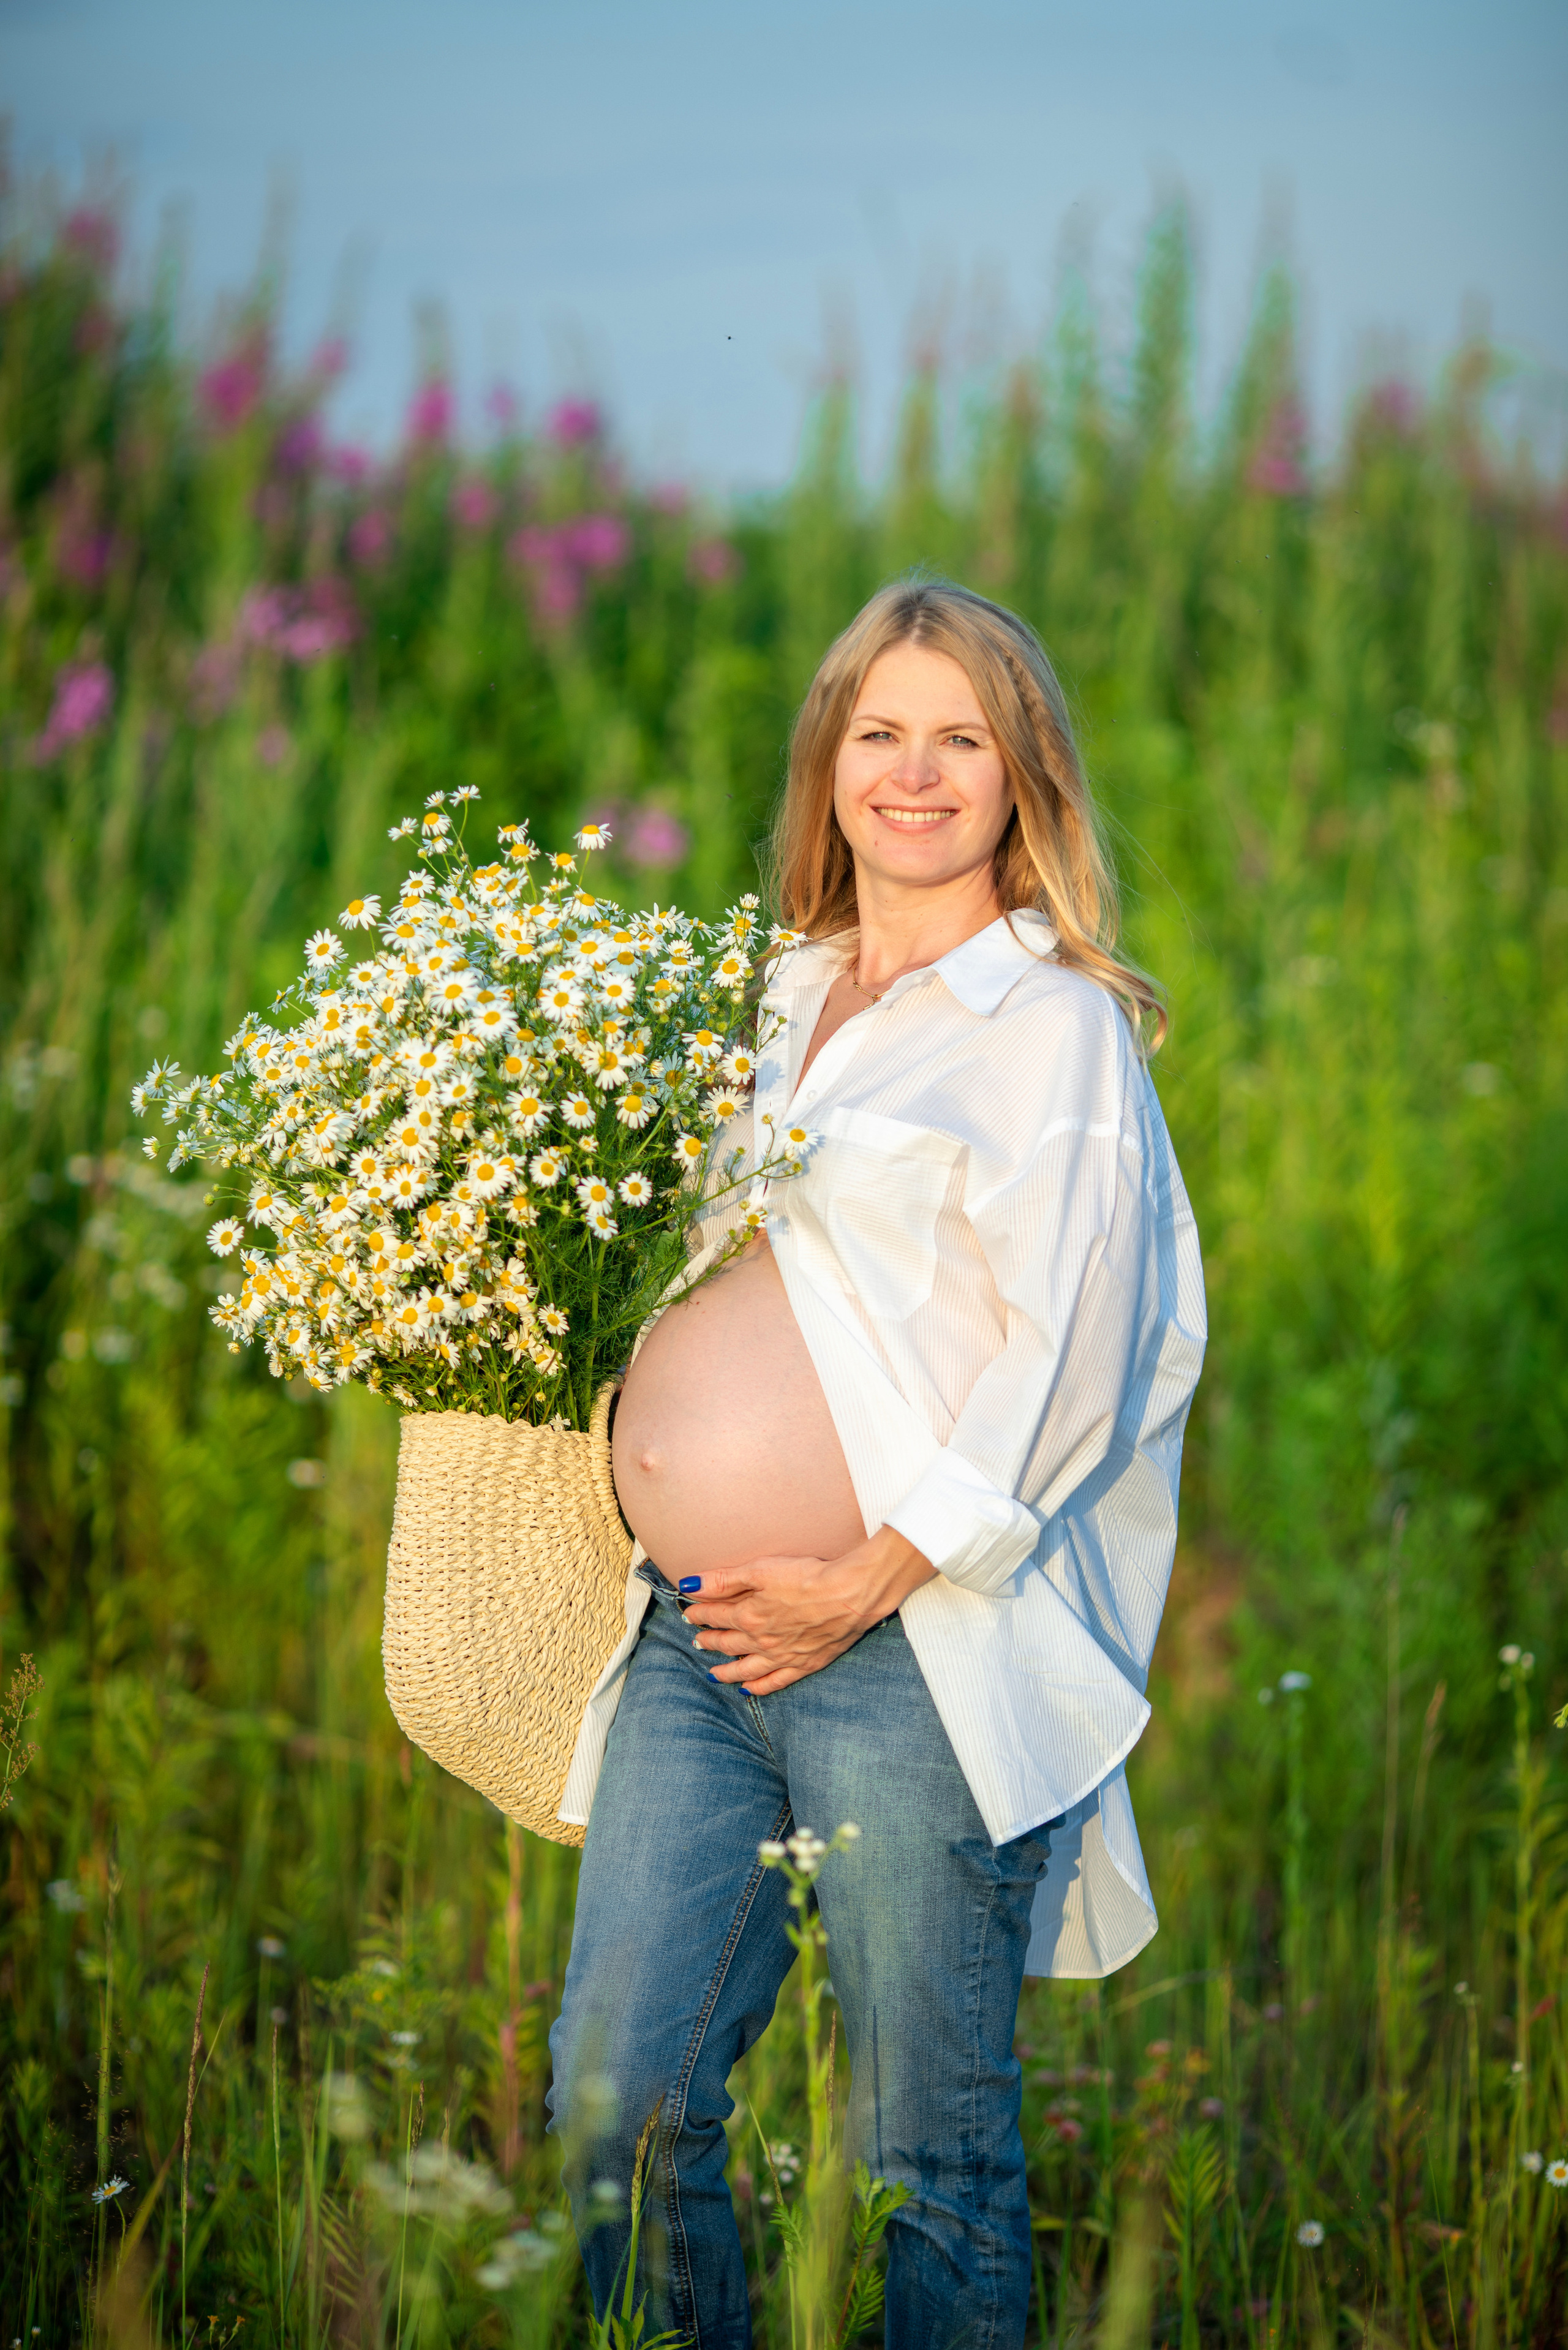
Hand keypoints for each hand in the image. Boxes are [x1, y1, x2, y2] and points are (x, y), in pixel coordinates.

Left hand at [681, 1527, 934, 1694]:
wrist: (849, 1596)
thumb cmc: (808, 1577)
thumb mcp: (761, 1570)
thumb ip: (723, 1580)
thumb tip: (689, 1585)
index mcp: (748, 1616)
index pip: (715, 1616)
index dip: (699, 1613)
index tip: (690, 1613)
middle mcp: (761, 1642)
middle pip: (727, 1643)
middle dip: (709, 1641)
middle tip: (697, 1640)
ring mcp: (782, 1657)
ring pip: (745, 1669)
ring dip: (726, 1671)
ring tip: (713, 1672)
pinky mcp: (804, 1665)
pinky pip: (775, 1682)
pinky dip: (759, 1687)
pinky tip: (749, 1689)